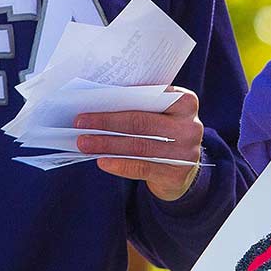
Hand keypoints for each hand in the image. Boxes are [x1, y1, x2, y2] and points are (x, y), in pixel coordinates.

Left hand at [77, 88, 205, 199]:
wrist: (183, 171)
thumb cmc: (163, 134)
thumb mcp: (161, 116)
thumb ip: (143, 107)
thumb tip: (100, 103)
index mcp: (186, 102)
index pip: (151, 96)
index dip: (118, 100)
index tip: (91, 101)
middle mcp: (190, 126)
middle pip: (142, 122)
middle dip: (107, 122)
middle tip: (80, 123)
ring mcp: (186, 151)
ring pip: (139, 146)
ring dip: (107, 144)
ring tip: (85, 143)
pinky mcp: (177, 173)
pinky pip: (143, 167)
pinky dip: (120, 164)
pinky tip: (102, 161)